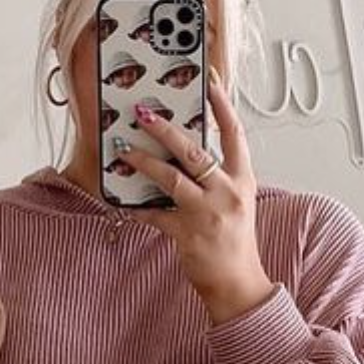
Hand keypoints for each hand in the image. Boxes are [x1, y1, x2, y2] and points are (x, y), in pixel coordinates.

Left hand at [110, 75, 274, 324]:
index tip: (209, 80)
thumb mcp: (236, 201)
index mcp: (242, 179)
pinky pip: (154, 215)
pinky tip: (121, 202)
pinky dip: (136, 208)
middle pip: (194, 151)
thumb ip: (218, 176)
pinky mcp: (186, 234)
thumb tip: (187, 150)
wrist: (238, 283)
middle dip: (165, 129)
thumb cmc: (235, 240)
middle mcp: (227, 192)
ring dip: (144, 162)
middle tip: (142, 112)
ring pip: (171, 178)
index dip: (222, 105)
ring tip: (124, 150)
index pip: (234, 133)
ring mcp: (207, 213)